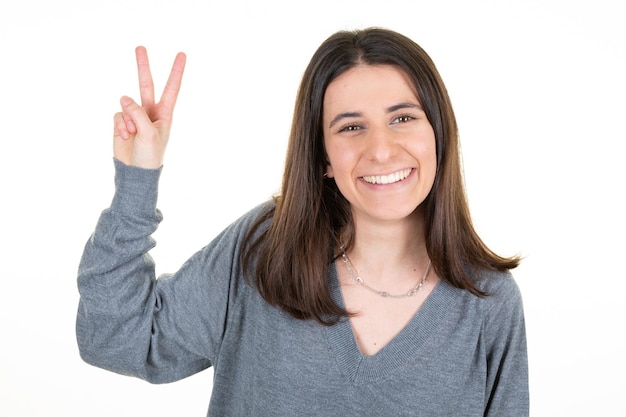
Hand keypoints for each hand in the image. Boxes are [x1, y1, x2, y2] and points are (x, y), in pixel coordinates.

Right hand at [113, 46, 185, 168]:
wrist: (136, 172)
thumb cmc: (150, 156)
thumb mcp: (149, 134)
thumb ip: (138, 114)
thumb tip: (124, 98)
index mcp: (164, 114)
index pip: (171, 88)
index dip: (176, 71)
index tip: (182, 54)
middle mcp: (150, 111)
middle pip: (146, 84)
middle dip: (142, 66)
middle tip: (140, 46)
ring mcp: (135, 116)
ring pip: (126, 104)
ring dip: (127, 120)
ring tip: (132, 135)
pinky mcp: (121, 122)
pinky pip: (117, 115)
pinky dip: (119, 126)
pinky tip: (124, 137)